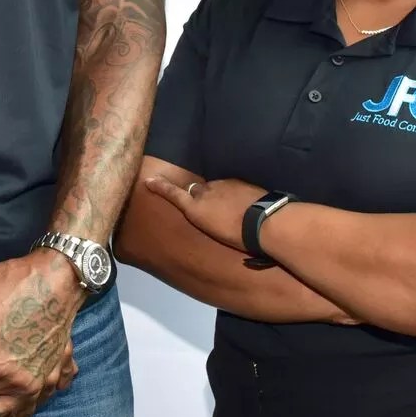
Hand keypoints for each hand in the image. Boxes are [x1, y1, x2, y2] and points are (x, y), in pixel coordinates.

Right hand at [140, 176, 263, 250]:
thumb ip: (206, 218)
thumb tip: (205, 213)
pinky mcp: (240, 183)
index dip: (161, 187)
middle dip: (196, 195)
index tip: (149, 181)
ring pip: (215, 188)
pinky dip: (231, 194)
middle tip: (206, 208)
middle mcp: (207, 192)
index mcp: (196, 207)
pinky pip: (230, 187)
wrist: (266, 222)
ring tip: (228, 209)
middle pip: (196, 189)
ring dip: (217, 195)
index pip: (175, 194)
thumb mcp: (214, 231)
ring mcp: (224, 185)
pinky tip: (241, 204)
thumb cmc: (238, 235)